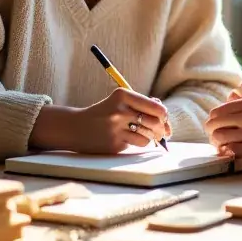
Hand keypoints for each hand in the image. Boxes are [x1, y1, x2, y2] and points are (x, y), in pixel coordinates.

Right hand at [32, 89, 170, 153]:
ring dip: (149, 137)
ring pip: (148, 136)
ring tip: (140, 132)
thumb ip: (142, 104)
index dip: (164, 115)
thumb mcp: (121, 101)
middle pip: (155, 123)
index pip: (156, 107)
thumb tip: (165, 115)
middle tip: (160, 130)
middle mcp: (119, 111)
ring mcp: (116, 129)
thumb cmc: (105, 112)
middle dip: (161, 128)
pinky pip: (137, 145)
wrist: (76, 127)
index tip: (163, 118)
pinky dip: (136, 142)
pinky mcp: (114, 144)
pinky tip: (126, 138)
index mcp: (122, 95)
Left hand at [206, 94, 241, 167]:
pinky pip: (231, 150)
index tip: (216, 127)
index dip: (213, 120)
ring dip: (218, 143)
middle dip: (211, 132)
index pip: (219, 110)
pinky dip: (227, 152)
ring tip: (222, 147)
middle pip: (215, 122)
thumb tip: (223, 113)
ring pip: (220, 136)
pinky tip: (231, 153)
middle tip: (215, 138)